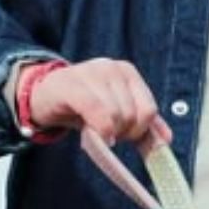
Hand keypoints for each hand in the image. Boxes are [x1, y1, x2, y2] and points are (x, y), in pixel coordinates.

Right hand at [28, 58, 172, 145]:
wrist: (43, 97)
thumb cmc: (81, 105)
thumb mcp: (117, 114)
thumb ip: (143, 126)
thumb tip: (166, 140)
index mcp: (128, 72)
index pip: (149, 109)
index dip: (140, 131)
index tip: (123, 136)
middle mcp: (112, 68)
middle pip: (134, 114)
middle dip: (122, 133)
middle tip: (106, 134)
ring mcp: (91, 73)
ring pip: (117, 115)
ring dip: (108, 133)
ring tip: (95, 131)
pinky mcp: (72, 85)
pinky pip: (97, 111)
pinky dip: (100, 128)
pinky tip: (94, 134)